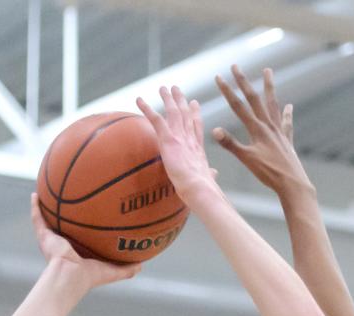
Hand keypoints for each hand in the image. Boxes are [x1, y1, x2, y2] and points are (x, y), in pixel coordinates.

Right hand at [30, 193, 139, 288]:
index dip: (85, 228)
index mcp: (78, 253)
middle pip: (65, 226)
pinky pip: (37, 219)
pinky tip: (34, 194)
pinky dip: (35, 207)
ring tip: (48, 190)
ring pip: (49, 220)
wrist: (70, 277)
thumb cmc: (90, 277)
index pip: (81, 238)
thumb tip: (142, 265)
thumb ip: (126, 268)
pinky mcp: (44, 237)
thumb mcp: (112, 271)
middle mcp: (64, 245)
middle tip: (71, 197)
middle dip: (67, 215)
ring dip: (48, 207)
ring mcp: (52, 241)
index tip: (90, 215)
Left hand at [136, 86, 216, 205]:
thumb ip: (210, 175)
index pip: (196, 127)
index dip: (195, 114)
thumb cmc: (203, 189)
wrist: (198, 187)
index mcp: (198, 149)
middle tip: (176, 89)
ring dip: (167, 99)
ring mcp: (179, 137)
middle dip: (181, 101)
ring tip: (162, 88)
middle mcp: (190, 138)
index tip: (194, 103)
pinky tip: (139, 100)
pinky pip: (156, 120)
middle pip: (185, 114)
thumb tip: (214, 175)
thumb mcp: (208, 179)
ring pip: (173, 112)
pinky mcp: (169, 139)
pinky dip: (146, 108)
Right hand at [213, 66, 309, 196]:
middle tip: (235, 66)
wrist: (292, 183)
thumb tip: (214, 130)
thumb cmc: (269, 173)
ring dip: (268, 87)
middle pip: (254, 98)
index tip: (219, 77)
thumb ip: (231, 144)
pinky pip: (286, 122)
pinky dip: (287, 113)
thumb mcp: (247, 159)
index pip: (238, 106)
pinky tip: (289, 106)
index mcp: (257, 129)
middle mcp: (268, 126)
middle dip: (243, 81)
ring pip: (272, 104)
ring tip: (268, 71)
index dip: (227, 91)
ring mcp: (278, 131)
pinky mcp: (286, 140)